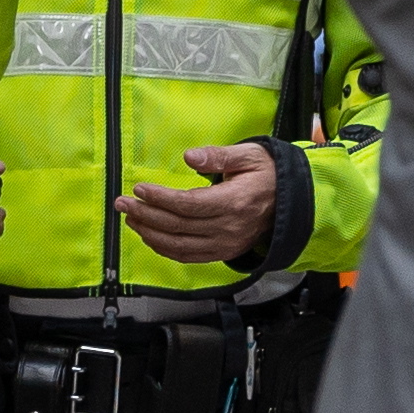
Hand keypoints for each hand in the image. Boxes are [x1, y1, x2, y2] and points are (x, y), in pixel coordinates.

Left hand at [124, 141, 279, 264]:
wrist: (290, 202)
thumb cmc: (267, 175)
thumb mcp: (248, 156)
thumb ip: (217, 156)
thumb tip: (189, 156)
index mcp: (235, 202)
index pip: (189, 205)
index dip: (160, 199)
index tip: (140, 189)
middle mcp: (229, 228)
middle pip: (178, 226)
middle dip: (145, 215)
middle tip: (124, 203)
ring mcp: (226, 244)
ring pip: (179, 245)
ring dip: (149, 233)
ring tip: (130, 218)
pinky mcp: (223, 252)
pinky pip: (188, 256)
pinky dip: (164, 248)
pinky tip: (149, 236)